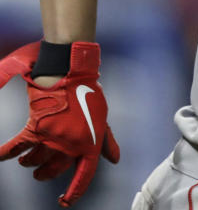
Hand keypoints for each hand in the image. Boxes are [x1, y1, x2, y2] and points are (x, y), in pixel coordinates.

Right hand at [0, 41, 119, 206]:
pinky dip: (7, 153)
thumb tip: (114, 160)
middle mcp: (72, 144)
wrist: (71, 73)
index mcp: (91, 143)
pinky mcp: (36, 128)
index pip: (85, 174)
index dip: (75, 191)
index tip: (65, 202)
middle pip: (56, 169)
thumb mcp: (102, 120)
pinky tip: (0, 156)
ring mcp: (53, 138)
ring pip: (37, 161)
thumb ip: (106, 142)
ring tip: (27, 161)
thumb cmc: (88, 94)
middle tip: (39, 173)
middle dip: (46, 173)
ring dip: (30, 163)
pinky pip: (17, 147)